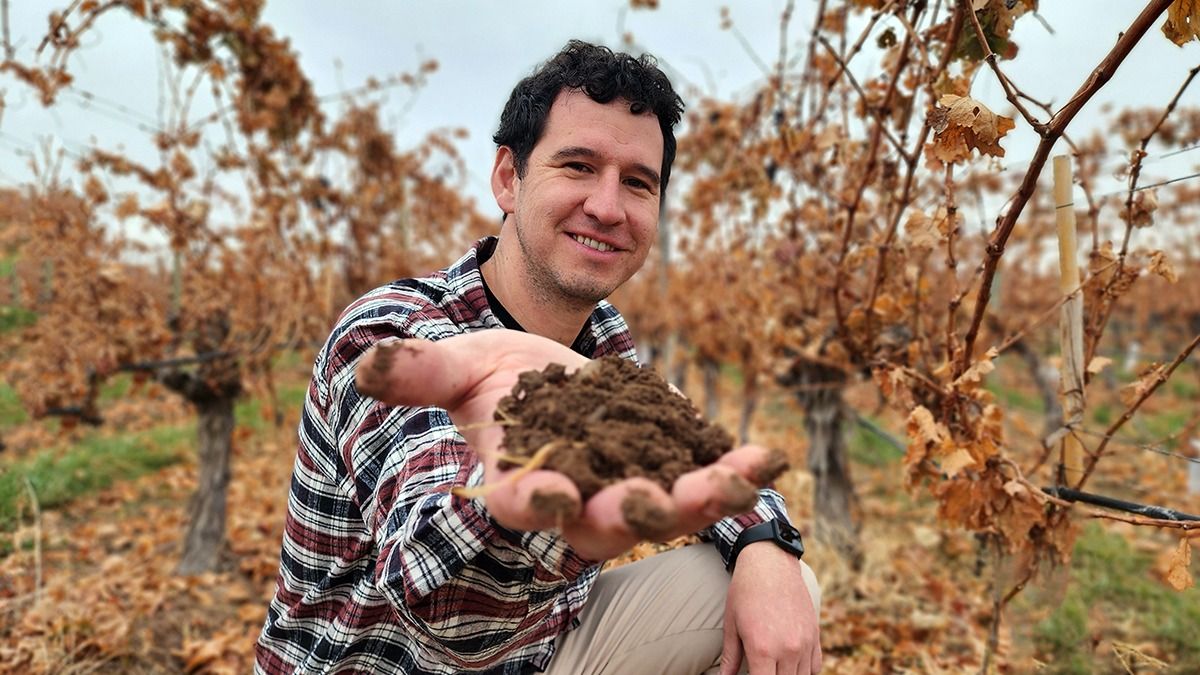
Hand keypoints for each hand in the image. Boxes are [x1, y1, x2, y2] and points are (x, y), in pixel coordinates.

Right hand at [355, 329, 785, 560]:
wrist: (544, 381)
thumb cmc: (491, 381)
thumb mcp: (456, 368)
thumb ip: (419, 373)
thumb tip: (364, 365)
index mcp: (517, 480)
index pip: (520, 500)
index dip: (532, 499)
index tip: (548, 492)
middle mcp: (575, 500)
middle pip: (602, 518)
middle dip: (629, 511)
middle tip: (654, 500)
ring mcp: (626, 488)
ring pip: (664, 507)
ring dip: (701, 497)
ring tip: (741, 478)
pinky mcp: (666, 466)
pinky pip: (703, 476)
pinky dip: (734, 468)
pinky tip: (765, 455)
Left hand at [720, 542, 821, 673]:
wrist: (770, 562)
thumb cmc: (745, 592)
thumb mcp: (732, 625)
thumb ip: (730, 658)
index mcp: (762, 650)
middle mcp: (787, 650)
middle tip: (760, 668)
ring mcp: (804, 643)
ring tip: (773, 667)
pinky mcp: (815, 635)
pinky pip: (815, 667)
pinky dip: (804, 671)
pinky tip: (790, 666)